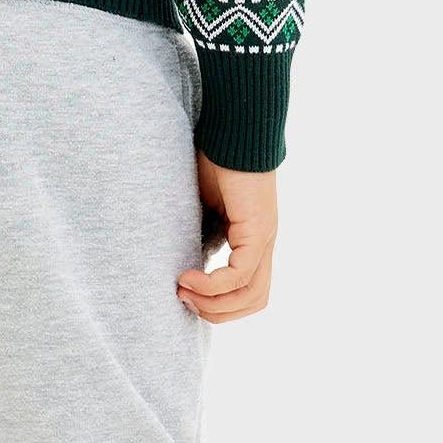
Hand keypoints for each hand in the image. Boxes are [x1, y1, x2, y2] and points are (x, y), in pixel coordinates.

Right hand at [179, 156, 276, 323]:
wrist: (233, 130)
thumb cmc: (213, 158)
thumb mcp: (200, 205)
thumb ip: (197, 230)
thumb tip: (177, 257)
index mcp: (251, 238)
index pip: (247, 290)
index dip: (218, 303)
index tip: (184, 293)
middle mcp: (263, 243)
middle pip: (254, 301)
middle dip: (217, 312)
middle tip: (184, 301)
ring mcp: (265, 238)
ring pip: (250, 295)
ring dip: (213, 304)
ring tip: (183, 293)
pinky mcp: (258, 231)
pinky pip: (239, 275)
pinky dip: (212, 285)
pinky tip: (186, 278)